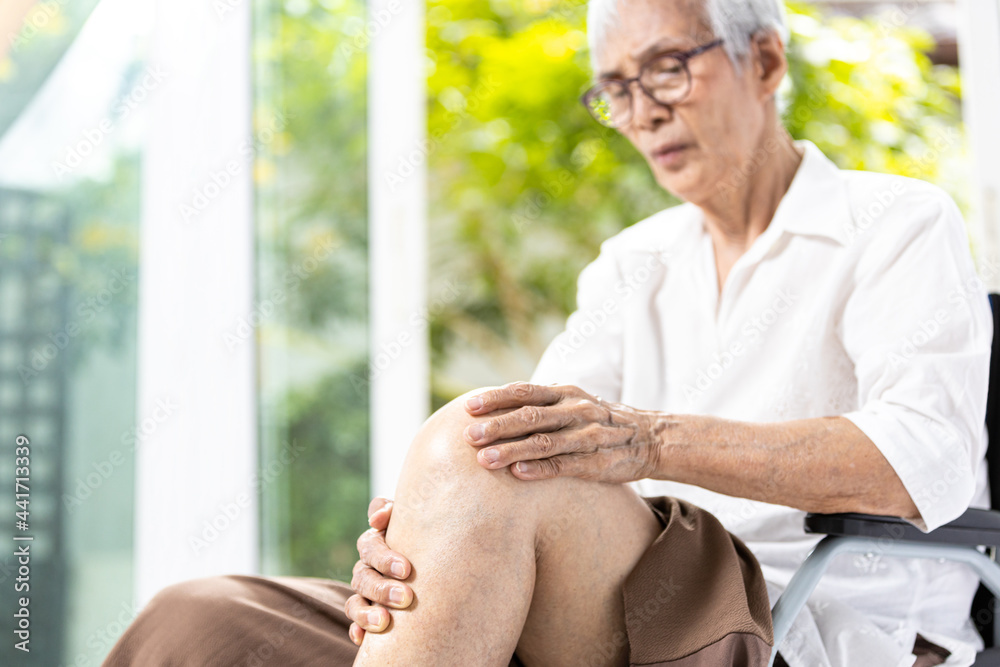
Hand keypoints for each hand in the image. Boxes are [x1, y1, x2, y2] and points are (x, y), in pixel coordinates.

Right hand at [344, 497, 413, 644]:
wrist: (434, 558)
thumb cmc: (424, 535)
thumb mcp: (415, 519)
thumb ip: (394, 511)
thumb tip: (376, 518)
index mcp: (376, 542)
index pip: (370, 546)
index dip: (384, 558)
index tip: (406, 569)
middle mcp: (367, 567)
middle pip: (364, 576)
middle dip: (382, 588)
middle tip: (406, 597)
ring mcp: (365, 592)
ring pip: (355, 601)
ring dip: (367, 612)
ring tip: (384, 621)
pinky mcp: (367, 613)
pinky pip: (356, 623)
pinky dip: (358, 630)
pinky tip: (364, 638)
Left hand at [463, 382, 663, 482]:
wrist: (651, 438)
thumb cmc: (600, 421)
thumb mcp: (574, 402)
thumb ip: (542, 403)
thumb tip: (497, 403)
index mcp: (566, 393)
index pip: (525, 392)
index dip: (496, 398)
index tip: (469, 406)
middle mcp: (575, 410)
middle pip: (530, 416)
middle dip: (497, 426)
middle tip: (469, 435)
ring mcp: (586, 436)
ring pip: (543, 442)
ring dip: (511, 451)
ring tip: (484, 460)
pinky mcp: (595, 462)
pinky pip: (564, 465)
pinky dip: (540, 469)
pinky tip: (518, 474)